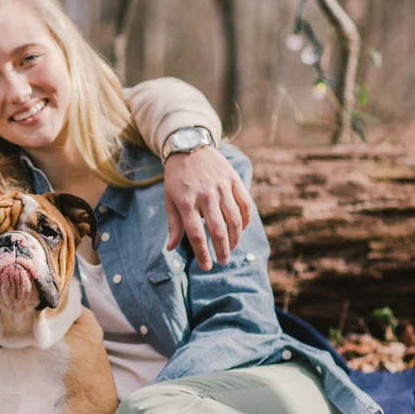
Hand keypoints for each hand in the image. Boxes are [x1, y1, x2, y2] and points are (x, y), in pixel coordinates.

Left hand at [162, 147, 253, 270]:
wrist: (189, 146)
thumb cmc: (176, 178)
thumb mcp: (169, 199)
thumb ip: (173, 224)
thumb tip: (171, 248)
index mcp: (186, 202)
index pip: (196, 235)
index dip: (202, 254)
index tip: (207, 266)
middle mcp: (205, 196)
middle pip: (218, 230)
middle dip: (222, 250)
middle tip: (223, 261)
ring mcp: (221, 187)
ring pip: (234, 219)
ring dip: (235, 238)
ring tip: (232, 248)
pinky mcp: (233, 179)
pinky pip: (245, 203)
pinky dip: (246, 219)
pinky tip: (242, 229)